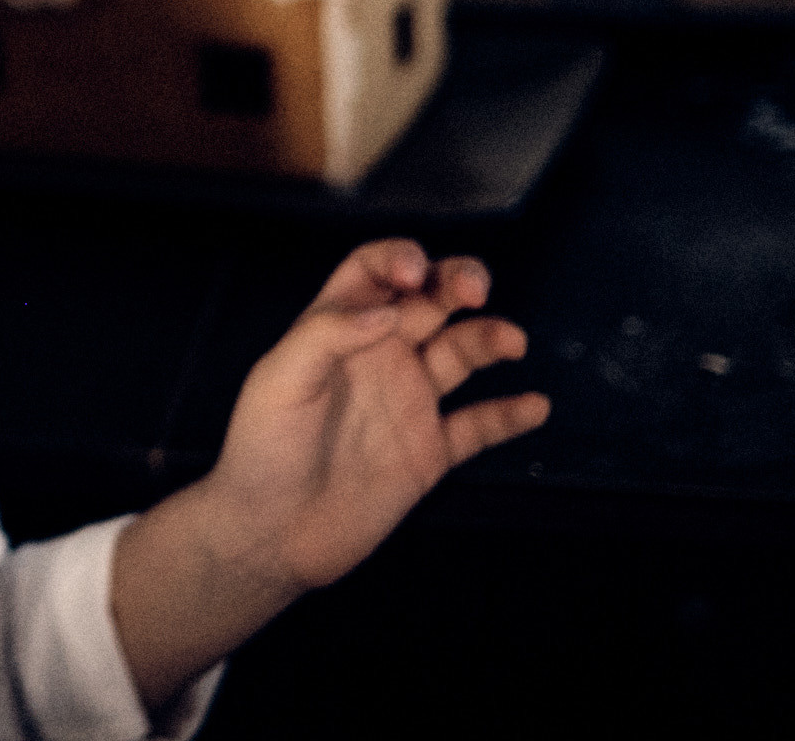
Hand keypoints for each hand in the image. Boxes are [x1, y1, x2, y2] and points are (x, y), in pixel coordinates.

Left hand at [195, 240, 548, 599]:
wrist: (270, 534)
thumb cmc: (260, 451)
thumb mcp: (279, 379)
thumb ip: (327, 334)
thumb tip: (387, 308)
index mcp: (336, 332)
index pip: (372, 273)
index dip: (397, 259)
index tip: (413, 272)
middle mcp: (378, 358)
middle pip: (428, 301)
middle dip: (456, 282)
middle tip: (475, 289)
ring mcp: (407, 403)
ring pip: (461, 354)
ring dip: (489, 338)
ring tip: (511, 340)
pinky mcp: (428, 453)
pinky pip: (478, 426)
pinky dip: (509, 415)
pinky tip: (534, 405)